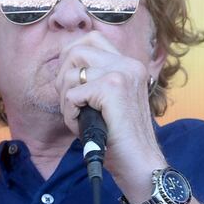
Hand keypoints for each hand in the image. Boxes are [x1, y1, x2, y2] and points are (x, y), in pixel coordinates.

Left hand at [55, 32, 167, 200]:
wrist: (140, 164)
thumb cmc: (120, 138)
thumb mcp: (107, 102)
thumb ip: (94, 80)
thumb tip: (63, 67)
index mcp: (129, 64)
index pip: (91, 39)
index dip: (72, 58)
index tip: (72, 84)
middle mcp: (128, 64)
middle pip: (75, 50)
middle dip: (63, 77)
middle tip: (71, 103)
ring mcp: (122, 73)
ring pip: (70, 74)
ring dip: (66, 101)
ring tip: (79, 118)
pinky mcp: (113, 88)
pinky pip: (72, 95)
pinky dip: (70, 115)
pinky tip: (83, 127)